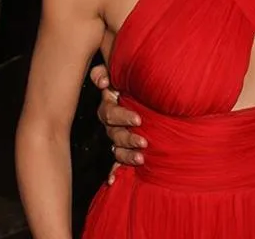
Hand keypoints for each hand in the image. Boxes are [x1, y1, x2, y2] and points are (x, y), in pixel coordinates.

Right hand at [91, 64, 146, 183]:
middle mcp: (111, 122)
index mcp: (111, 104)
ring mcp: (117, 135)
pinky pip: (115, 161)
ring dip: (127, 155)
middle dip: (128, 138)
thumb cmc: (136, 80)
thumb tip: (103, 80)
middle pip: (114, 133)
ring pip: (116, 148)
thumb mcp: (124, 73)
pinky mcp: (124, 146)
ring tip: (141, 158)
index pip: (110, 112)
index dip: (122, 117)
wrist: (152, 93)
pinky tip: (112, 180)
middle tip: (144, 141)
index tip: (139, 119)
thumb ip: (107, 72)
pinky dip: (113, 171)